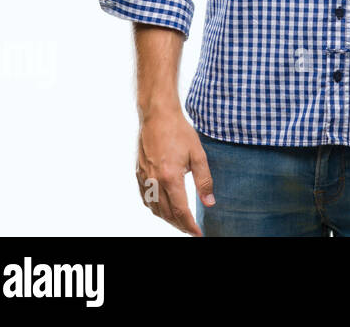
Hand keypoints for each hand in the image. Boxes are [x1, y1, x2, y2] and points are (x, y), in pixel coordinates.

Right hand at [135, 109, 213, 235]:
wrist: (157, 116)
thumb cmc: (180, 132)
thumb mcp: (198, 155)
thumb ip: (204, 180)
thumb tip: (210, 202)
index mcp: (170, 178)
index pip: (181, 211)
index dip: (190, 225)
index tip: (199, 234)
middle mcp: (154, 181)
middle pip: (166, 214)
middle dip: (180, 225)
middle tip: (191, 230)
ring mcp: (144, 178)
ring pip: (154, 209)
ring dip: (167, 219)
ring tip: (180, 222)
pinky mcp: (138, 174)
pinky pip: (145, 199)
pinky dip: (155, 208)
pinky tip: (163, 208)